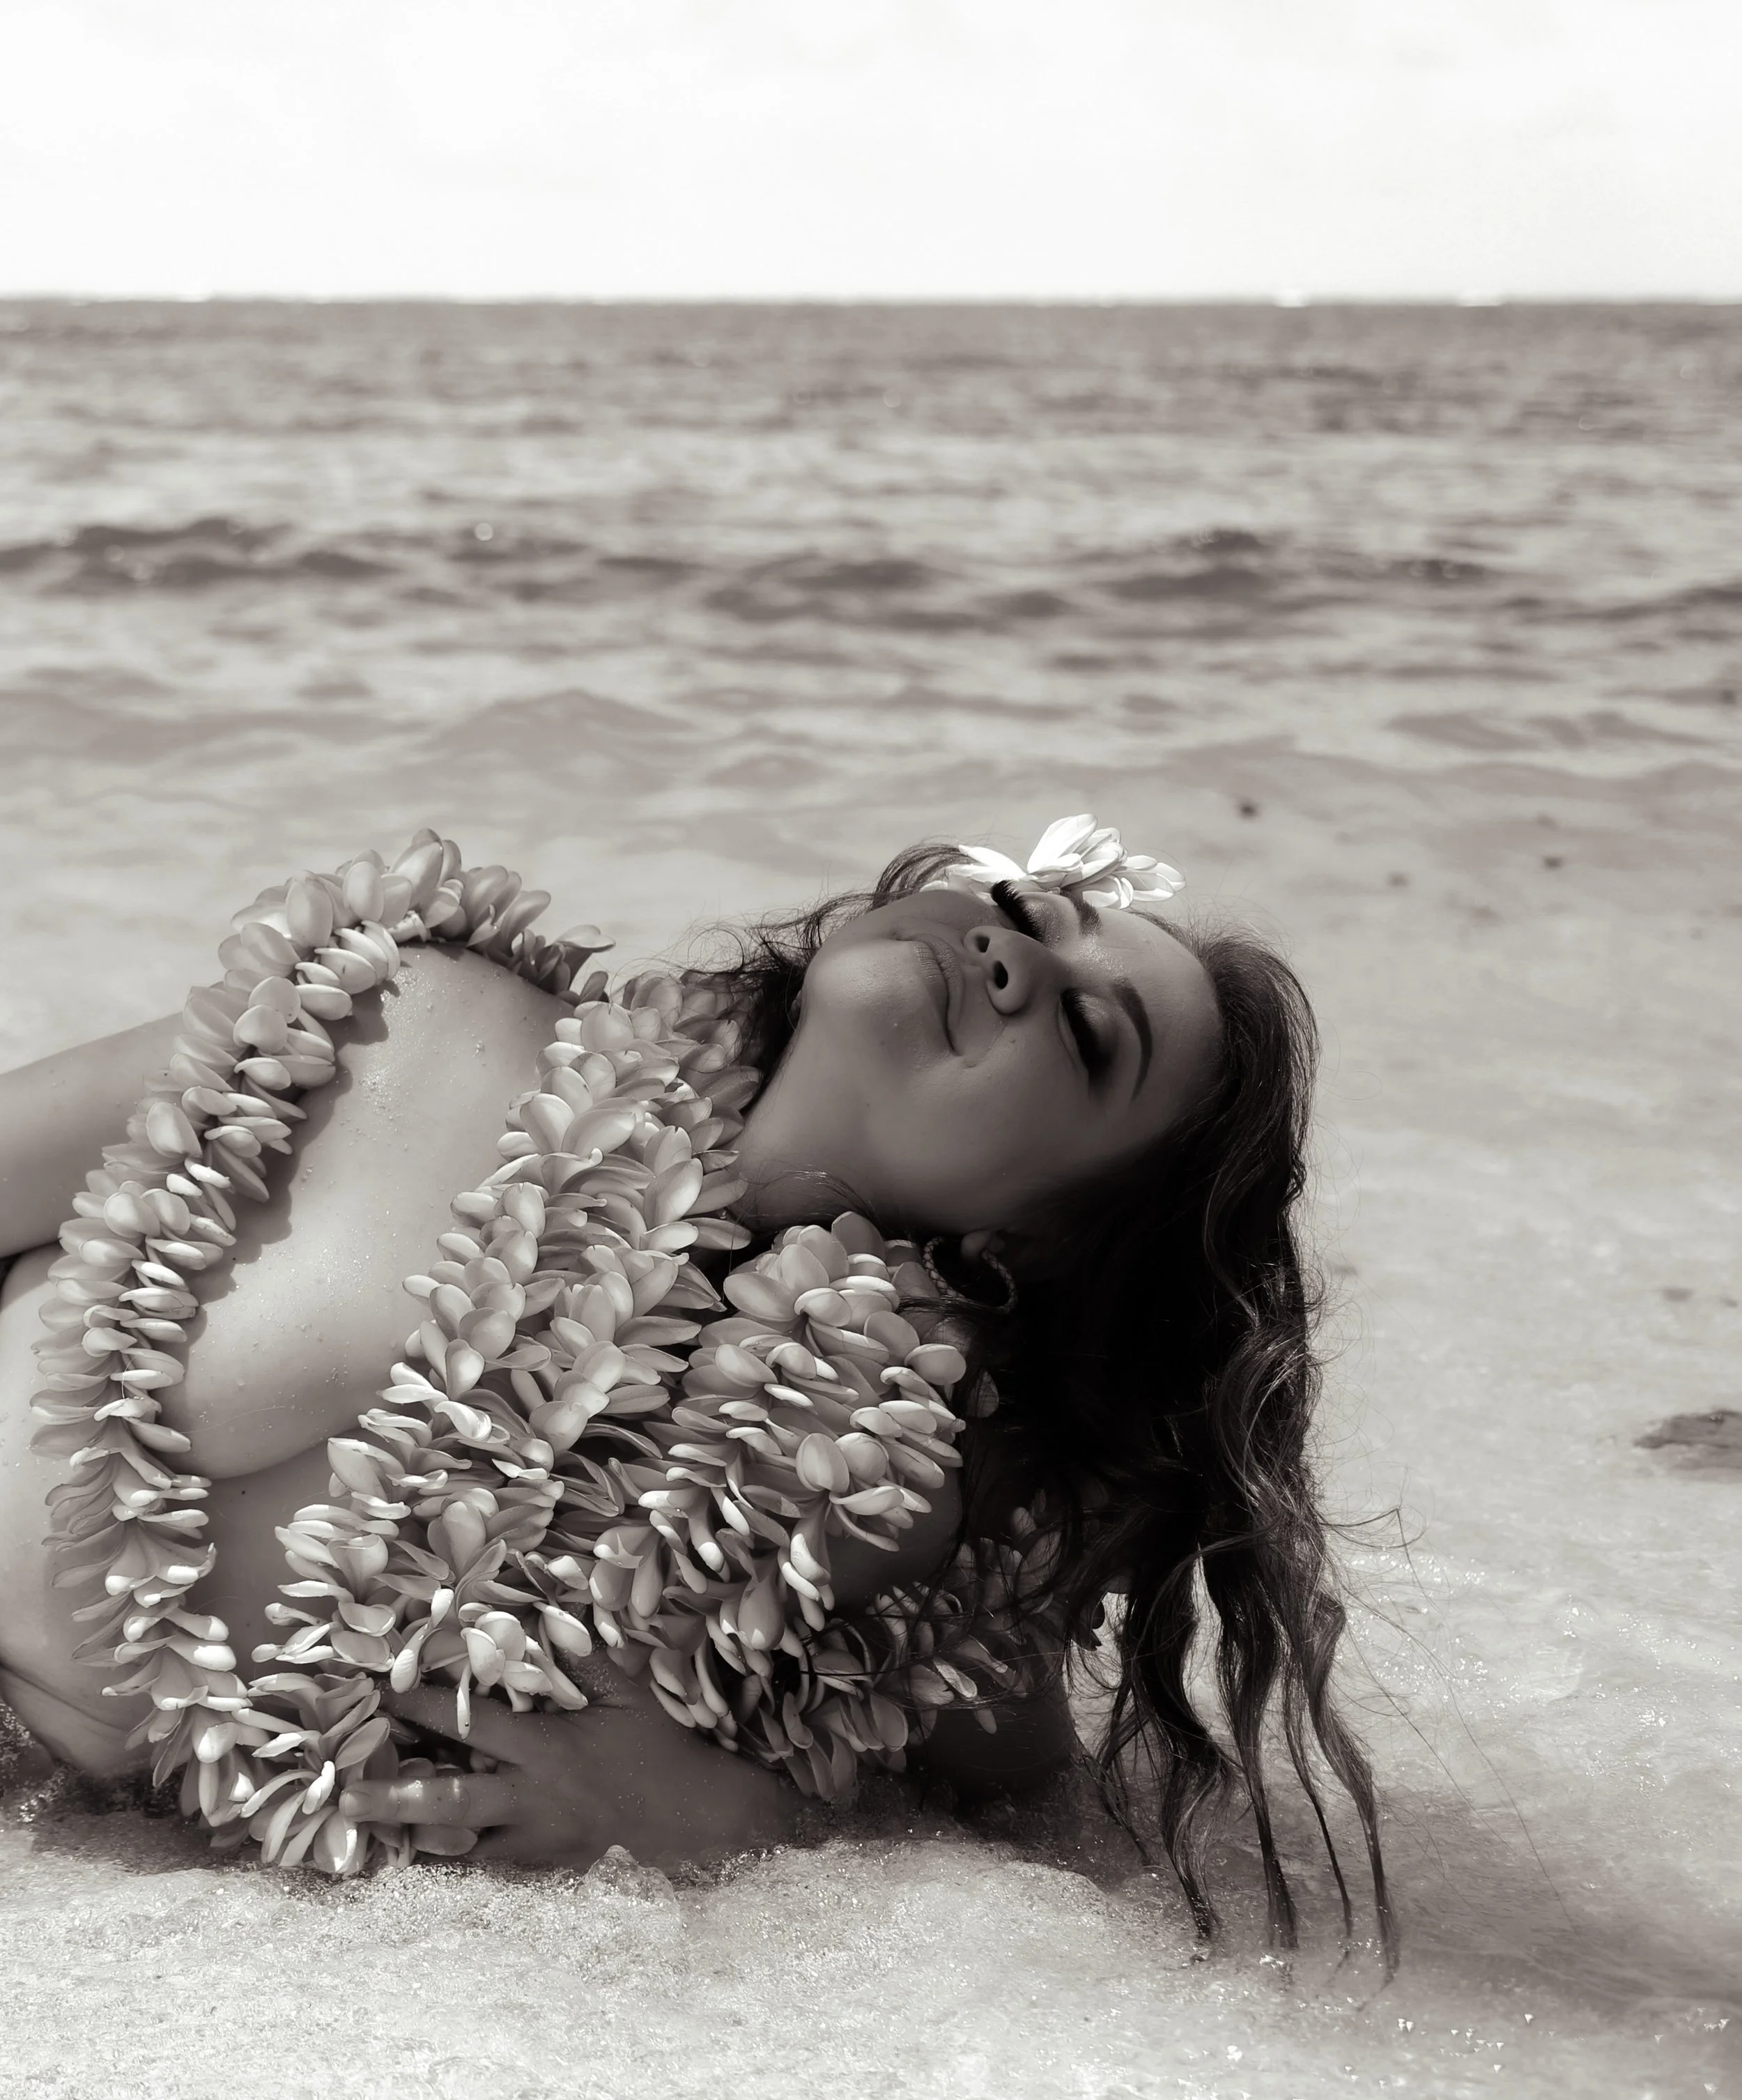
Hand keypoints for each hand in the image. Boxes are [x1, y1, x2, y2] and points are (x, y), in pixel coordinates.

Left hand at [338, 1664, 801, 1870]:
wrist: (689, 1813)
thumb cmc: (654, 1745)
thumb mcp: (623, 1693)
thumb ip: (580, 1658)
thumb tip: (543, 1617)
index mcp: (546, 1750)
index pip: (473, 1725)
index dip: (426, 1707)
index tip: (385, 1692)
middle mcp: (531, 1799)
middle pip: (449, 1802)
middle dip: (394, 1797)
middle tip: (345, 1795)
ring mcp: (535, 1841)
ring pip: (461, 1846)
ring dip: (415, 1837)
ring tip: (366, 1833)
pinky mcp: (544, 1866)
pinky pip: (490, 1868)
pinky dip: (458, 1862)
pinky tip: (426, 1858)